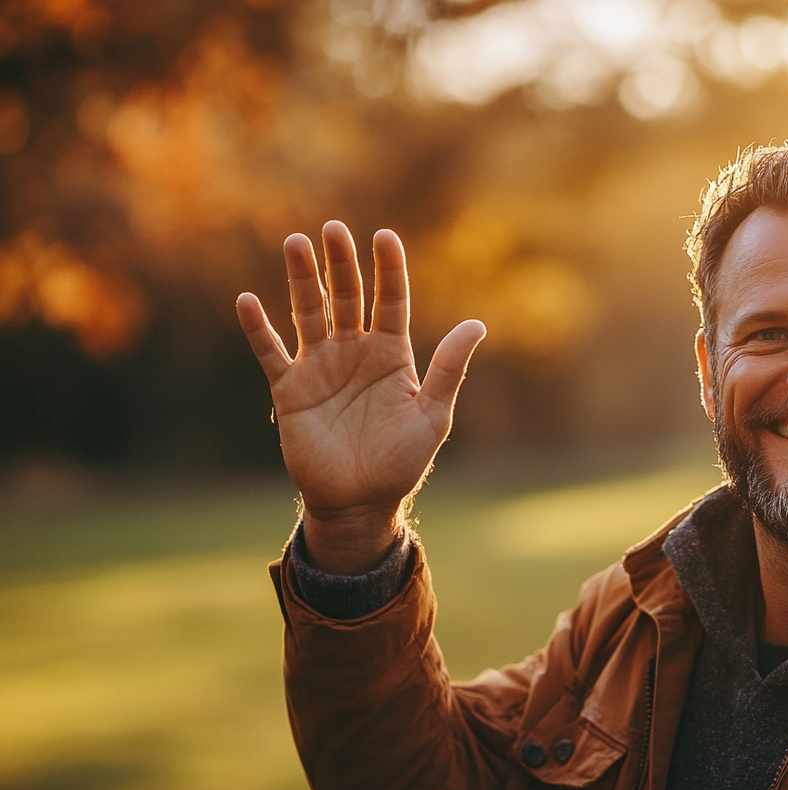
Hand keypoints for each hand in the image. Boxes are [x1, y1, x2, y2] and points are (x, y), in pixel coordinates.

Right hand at [236, 221, 485, 573]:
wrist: (361, 501)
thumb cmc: (402, 461)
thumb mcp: (433, 414)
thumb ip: (449, 369)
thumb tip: (478, 324)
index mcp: (392, 354)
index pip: (391, 300)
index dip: (389, 269)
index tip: (385, 236)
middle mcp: (355, 352)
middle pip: (348, 297)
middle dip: (341, 263)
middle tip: (334, 229)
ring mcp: (321, 368)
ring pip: (309, 313)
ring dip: (302, 280)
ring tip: (296, 243)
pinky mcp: (291, 390)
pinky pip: (272, 353)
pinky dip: (259, 329)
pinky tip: (247, 302)